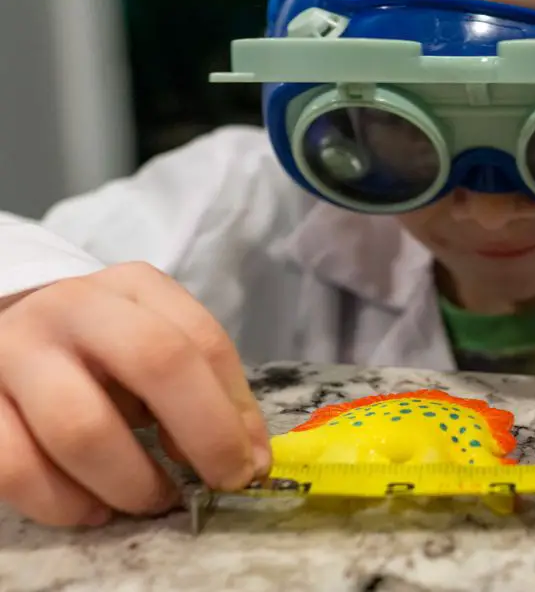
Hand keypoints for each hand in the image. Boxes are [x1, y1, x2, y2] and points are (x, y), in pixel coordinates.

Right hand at [0, 262, 270, 526]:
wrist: (9, 335)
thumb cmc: (102, 351)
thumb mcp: (160, 347)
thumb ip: (207, 391)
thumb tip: (249, 460)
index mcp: (134, 287)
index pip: (202, 340)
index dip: (236, 410)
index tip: (250, 463)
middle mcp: (74, 306)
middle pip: (155, 361)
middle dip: (204, 435)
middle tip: (220, 483)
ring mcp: (13, 351)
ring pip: (81, 429)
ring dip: (132, 483)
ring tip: (152, 498)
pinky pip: (17, 469)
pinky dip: (65, 504)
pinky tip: (94, 508)